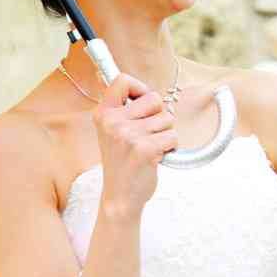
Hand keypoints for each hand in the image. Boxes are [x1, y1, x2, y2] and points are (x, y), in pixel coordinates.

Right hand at [93, 72, 177, 212]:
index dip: (140, 88)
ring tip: (149, 148)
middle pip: (154, 98)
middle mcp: (113, 122)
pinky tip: (155, 157)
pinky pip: (173, 136)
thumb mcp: (112, 131)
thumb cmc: (122, 162)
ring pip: (168, 118)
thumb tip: (147, 90)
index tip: (143, 102)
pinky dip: (170, 147)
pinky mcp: (146, 149)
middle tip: (148, 134)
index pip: (122, 80)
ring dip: (165, 134)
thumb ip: (125, 110)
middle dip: (159, 115)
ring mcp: (129, 135)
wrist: (120, 196)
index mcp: (104, 114)